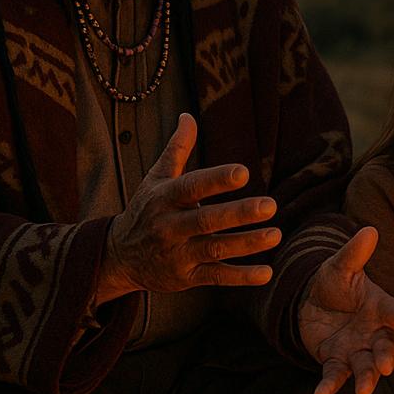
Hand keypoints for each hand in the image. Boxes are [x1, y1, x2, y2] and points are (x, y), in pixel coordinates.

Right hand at [102, 113, 279, 297]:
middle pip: (206, 220)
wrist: (118, 258)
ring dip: (247, 244)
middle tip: (271, 205)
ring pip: (215, 249)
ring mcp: (178, 253)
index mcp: (165, 198)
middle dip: (238, 213)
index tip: (243, 172)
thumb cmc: (145, 210)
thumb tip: (188, 116)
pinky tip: (266, 273)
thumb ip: (176, 149)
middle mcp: (169, 226)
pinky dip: (241, 277)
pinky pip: (216, 277)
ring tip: (275, 234)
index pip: (192, 186)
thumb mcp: (155, 179)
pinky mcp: (186, 277)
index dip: (217, 179)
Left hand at [298, 226, 393, 393]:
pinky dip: (329, 387)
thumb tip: (369, 230)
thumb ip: (355, 254)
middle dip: (386, 358)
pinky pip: (335, 376)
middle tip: (386, 368)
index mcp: (379, 307)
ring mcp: (356, 350)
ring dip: (366, 380)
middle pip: (385, 348)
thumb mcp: (341, 266)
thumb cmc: (335, 283)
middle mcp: (372, 332)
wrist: (312, 303)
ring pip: (365, 368)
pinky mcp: (336, 362)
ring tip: (364, 392)